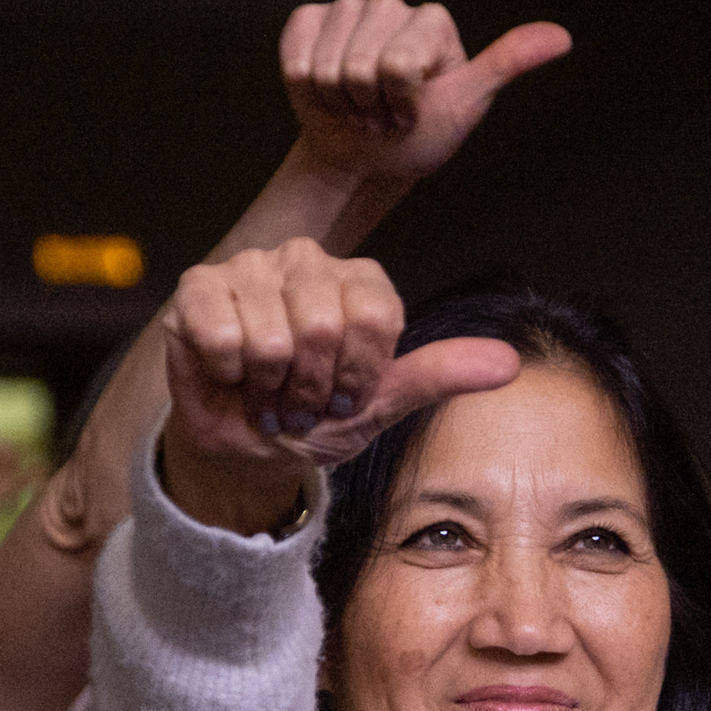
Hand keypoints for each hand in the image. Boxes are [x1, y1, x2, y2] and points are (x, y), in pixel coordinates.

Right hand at [157, 239, 518, 532]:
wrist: (247, 449)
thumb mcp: (382, 406)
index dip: (357, 375)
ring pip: (272, 334)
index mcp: (359, 282)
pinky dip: (227, 373)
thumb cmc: (314, 419)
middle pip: (323, 324)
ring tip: (264, 393)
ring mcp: (252, 268)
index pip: (374, 316)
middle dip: (310, 388)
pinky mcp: (200, 287)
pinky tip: (228, 376)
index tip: (344, 399)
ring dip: (267, 387)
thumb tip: (510, 364)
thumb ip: (438, 375)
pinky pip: (222, 332)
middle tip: (299, 403)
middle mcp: (308, 261)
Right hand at [283, 0, 570, 186]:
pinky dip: (303, 84)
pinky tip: (323, 93)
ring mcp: (349, 9)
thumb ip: (506, 64)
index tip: (410, 116)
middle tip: (379, 117)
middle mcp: (393, 4)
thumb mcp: (466, 105)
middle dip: (367, 105)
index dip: (399, 105)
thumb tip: (564, 38)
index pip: (399, 66)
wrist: (363, 158)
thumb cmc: (418, 137)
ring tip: (356, 108)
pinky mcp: (309, 20)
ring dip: (335, 100)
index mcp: (434, 21)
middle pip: (361, 63)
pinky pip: (295, 48)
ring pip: (325, 61)